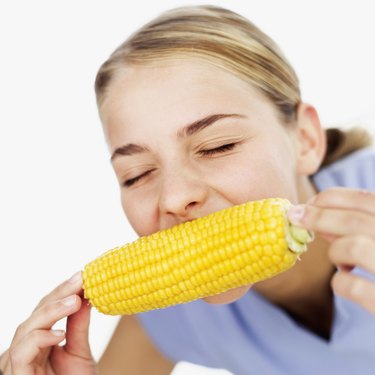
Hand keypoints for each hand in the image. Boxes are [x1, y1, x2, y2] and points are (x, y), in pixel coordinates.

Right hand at [0, 272, 97, 374]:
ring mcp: (17, 363)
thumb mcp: (80, 353)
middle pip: (36, 314)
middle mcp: (25, 349)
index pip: (47, 308)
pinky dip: (38, 340)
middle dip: (59, 295)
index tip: (83, 275)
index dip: (63, 290)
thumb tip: (86, 296)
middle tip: (80, 280)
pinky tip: (59, 333)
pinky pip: (20, 355)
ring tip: (75, 301)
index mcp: (39, 341)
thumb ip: (78, 326)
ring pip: (25, 329)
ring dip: (51, 312)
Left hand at [288, 187, 374, 314]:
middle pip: (356, 221)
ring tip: (341, 262)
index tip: (310, 202)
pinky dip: (340, 282)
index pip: (368, 200)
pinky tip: (346, 282)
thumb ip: (362, 226)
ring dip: (336, 252)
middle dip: (318, 217)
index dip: (333, 198)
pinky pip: (351, 286)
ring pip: (353, 247)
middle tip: (297, 218)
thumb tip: (317, 215)